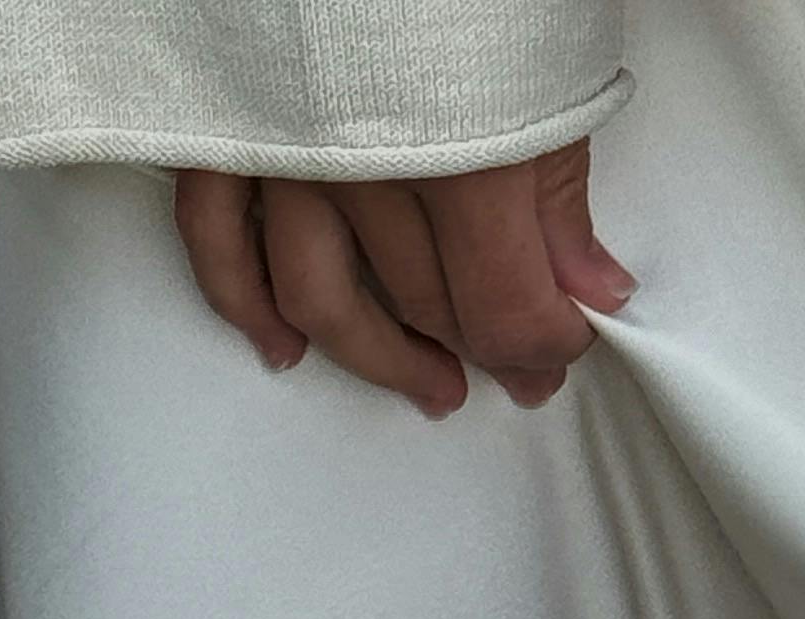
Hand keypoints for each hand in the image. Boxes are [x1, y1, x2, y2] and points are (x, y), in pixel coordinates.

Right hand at [174, 143, 633, 416]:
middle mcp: (368, 169)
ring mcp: (289, 151)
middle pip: (426, 302)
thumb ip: (561, 175)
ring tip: (426, 384)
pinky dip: (247, 300)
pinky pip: (220, 237)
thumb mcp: (550, 48)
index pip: (503, 303)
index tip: (565, 346)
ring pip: (325, 295)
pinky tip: (283, 346)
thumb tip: (584, 284)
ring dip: (378, 354)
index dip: (543, 341)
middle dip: (480, 346)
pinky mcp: (228, 124)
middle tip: (515, 367)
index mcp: (463, 154)